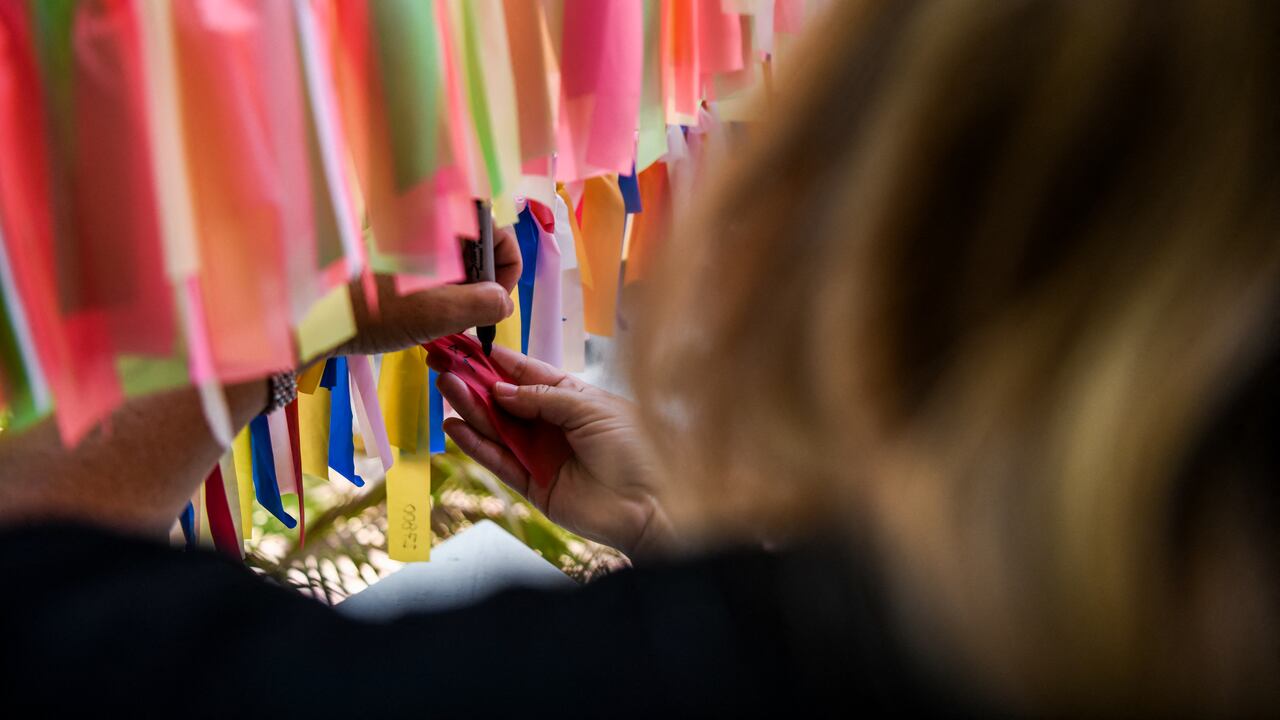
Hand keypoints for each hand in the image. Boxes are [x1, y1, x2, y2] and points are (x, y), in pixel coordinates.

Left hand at [327, 227, 521, 358]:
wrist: (309, 319)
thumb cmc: (373, 312)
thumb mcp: (439, 313)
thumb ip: (487, 303)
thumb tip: (503, 302)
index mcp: (438, 218)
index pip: (497, 228)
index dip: (507, 265)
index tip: (495, 301)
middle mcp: (423, 219)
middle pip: (477, 244)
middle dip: (483, 282)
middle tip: (468, 317)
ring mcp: (405, 238)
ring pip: (455, 260)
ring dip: (460, 292)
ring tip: (442, 321)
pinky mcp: (390, 257)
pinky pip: (431, 269)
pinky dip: (437, 294)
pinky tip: (421, 318)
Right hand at [428, 346, 673, 558]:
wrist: (649, 506)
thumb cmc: (634, 449)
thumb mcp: (591, 409)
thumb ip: (543, 397)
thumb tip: (501, 390)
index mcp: (572, 398)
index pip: (527, 374)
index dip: (497, 361)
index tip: (467, 345)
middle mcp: (552, 424)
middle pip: (505, 400)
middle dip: (474, 382)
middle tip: (444, 364)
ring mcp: (540, 454)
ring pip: (496, 428)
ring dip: (469, 408)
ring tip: (444, 386)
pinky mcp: (532, 484)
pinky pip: (498, 460)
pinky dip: (476, 445)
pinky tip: (455, 427)